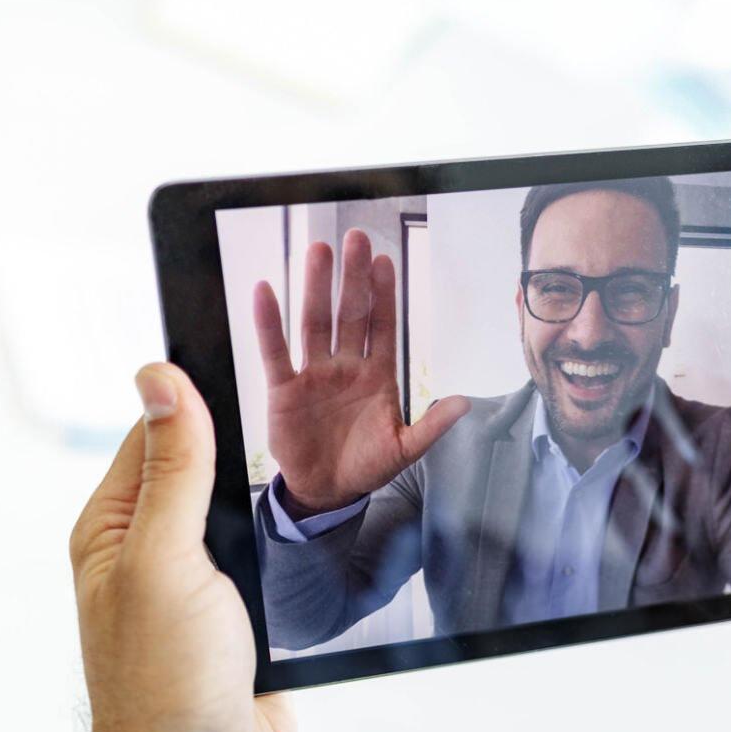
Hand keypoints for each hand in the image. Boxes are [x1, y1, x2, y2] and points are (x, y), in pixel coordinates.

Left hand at [70, 363, 295, 731]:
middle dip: (246, 447)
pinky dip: (290, 545)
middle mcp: (152, 549)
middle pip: (205, 466)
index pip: (158, 431)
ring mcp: (199, 583)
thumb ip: (172, 469)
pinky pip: (270, 558)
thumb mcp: (165, 561)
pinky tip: (316, 531)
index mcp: (114, 527)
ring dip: (271, 499)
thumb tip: (160, 377)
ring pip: (243, 511)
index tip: (250, 362)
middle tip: (302, 412)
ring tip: (316, 466)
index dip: (200, 397)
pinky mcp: (243, 614)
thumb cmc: (167, 682)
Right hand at [254, 229, 471, 511]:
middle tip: (355, 239)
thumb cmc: (367, 466)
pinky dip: (269, 323)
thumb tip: (465, 402)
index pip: (382, 326)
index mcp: (377, 375)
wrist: (328, 491)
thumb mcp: (406, 450)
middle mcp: (346, 366)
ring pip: (315, 322)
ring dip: (315, 287)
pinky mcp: (285, 388)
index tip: (386, 261)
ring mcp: (314, 373)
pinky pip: (275, 351)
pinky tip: (265, 291)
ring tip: (318, 251)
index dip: (383, 294)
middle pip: (349, 313)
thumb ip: (432, 426)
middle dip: (353, 278)